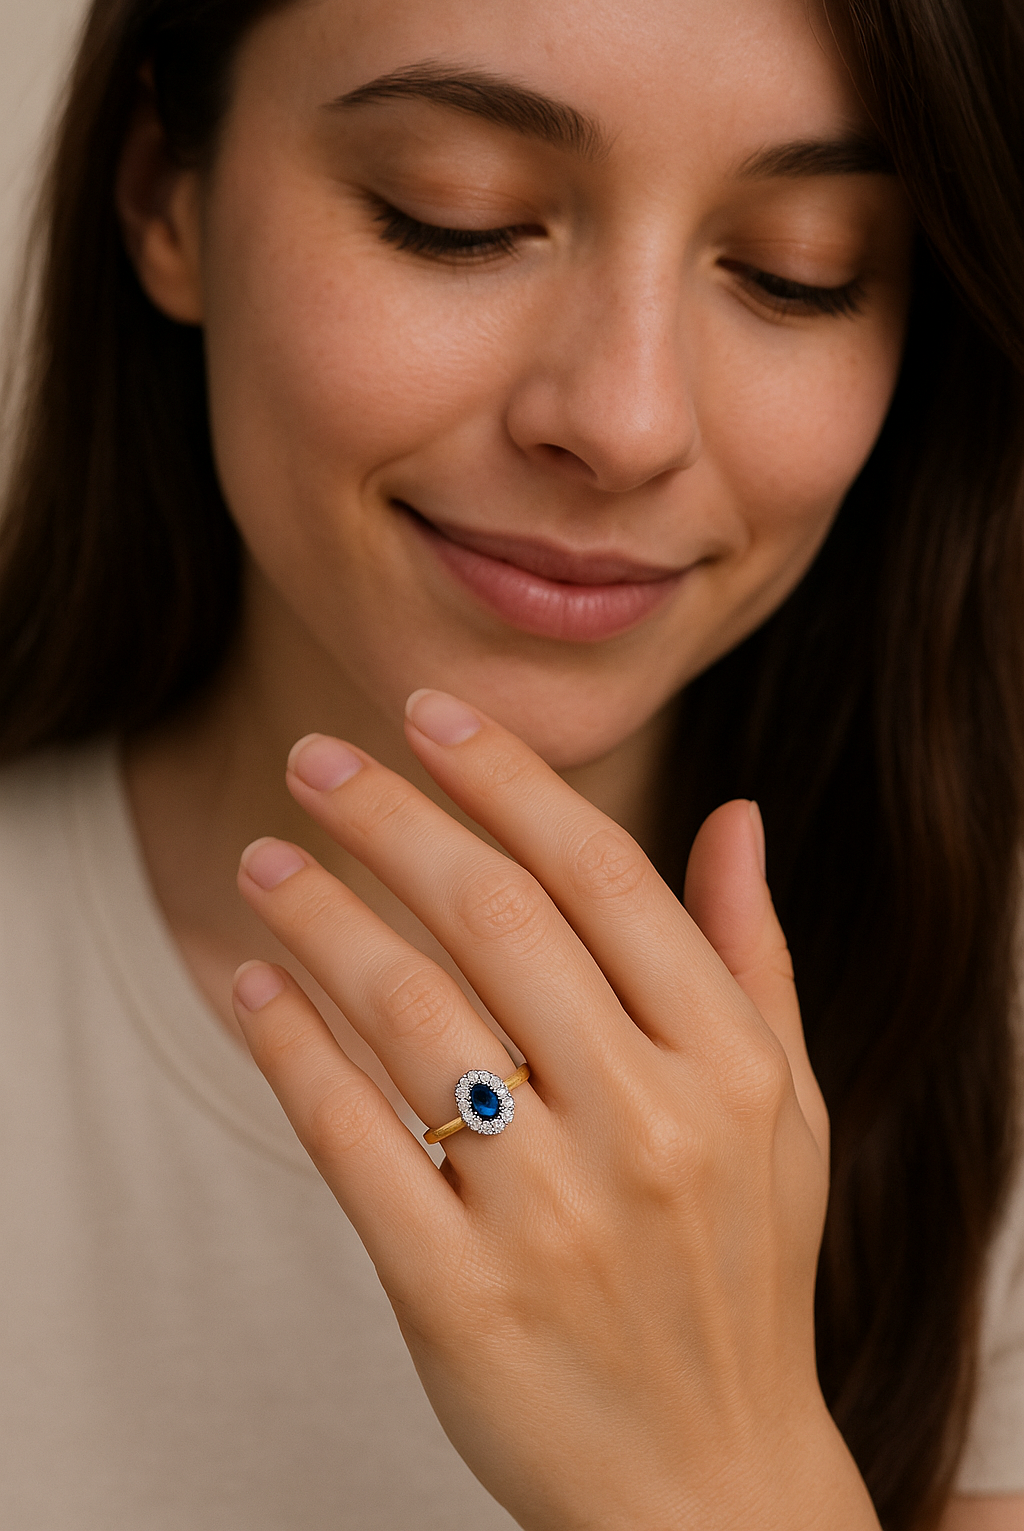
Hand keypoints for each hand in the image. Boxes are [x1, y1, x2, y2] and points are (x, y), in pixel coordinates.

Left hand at [232, 690, 877, 1530]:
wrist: (709, 1485)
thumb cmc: (744, 1274)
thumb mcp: (790, 1113)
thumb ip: (755, 956)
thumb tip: (735, 812)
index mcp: (733, 1066)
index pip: (602, 874)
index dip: (505, 776)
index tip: (428, 713)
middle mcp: (650, 1126)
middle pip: (493, 916)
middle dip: (388, 814)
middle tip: (314, 758)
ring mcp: (553, 1215)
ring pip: (406, 1011)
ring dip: (319, 914)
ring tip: (263, 860)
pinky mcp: (459, 1297)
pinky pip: (350, 1137)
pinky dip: (288, 1046)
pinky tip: (252, 985)